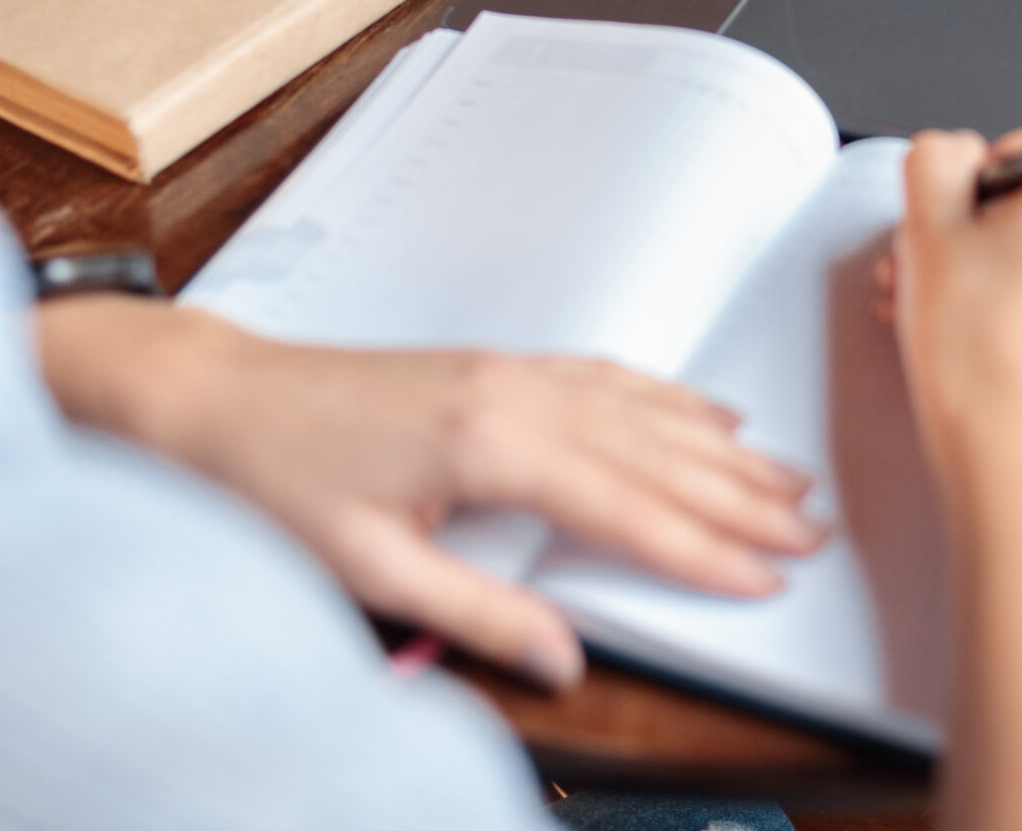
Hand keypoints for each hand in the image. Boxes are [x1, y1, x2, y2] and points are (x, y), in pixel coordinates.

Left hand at [33, 301, 826, 690]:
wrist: (213, 401)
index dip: (704, 548)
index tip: (764, 574)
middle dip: (738, 496)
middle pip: (654, 453)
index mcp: (491, 444)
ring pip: (641, 409)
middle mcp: (511, 395)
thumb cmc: (272, 478)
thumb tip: (559, 657)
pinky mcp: (491, 364)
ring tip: (781, 477)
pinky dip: (665, 398)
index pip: (628, 508)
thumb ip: (477, 612)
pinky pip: (605, 376)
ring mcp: (506, 371)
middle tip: (807, 528)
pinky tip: (698, 414)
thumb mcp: (369, 570)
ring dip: (717, 447)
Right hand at [885, 107, 1021, 500]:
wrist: (1008, 449)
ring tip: (947, 301)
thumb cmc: (982, 352)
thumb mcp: (926, 221)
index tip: (965, 212)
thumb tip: (952, 153)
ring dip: (996, 262)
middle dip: (985, 223)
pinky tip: (979, 327)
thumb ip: (937, 155)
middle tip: (944, 258)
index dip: (984, 174)